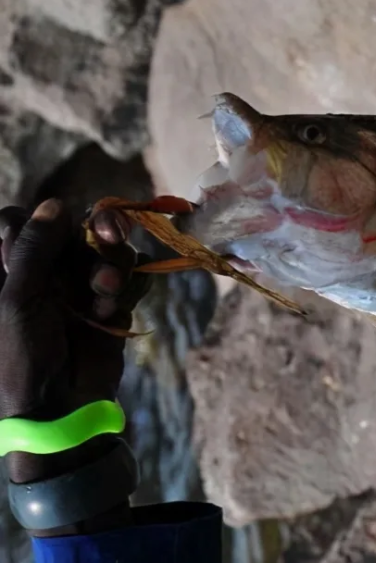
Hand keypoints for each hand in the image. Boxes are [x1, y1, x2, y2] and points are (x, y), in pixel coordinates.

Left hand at [0, 199, 149, 490]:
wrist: (60, 407)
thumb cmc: (21, 356)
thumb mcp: (16, 299)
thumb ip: (33, 249)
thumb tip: (54, 203)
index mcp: (8, 268)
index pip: (20, 220)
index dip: (37, 226)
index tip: (43, 243)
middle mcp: (43, 270)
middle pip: (73, 227)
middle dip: (95, 232)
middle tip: (111, 234)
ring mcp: (77, 285)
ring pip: (105, 249)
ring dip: (110, 267)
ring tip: (105, 292)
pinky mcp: (110, 301)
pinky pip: (127, 276)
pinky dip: (123, 289)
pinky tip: (110, 310)